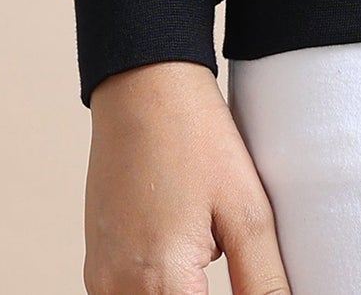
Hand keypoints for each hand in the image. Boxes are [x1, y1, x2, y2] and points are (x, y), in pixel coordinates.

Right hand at [83, 59, 290, 294]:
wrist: (143, 85)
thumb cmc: (196, 138)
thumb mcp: (246, 210)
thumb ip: (263, 280)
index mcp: (160, 282)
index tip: (251, 278)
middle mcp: (118, 290)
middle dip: (210, 292)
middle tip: (227, 252)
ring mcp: (100, 280)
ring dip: (185, 290)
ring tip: (211, 252)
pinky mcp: (97, 267)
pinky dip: (162, 286)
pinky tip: (188, 255)